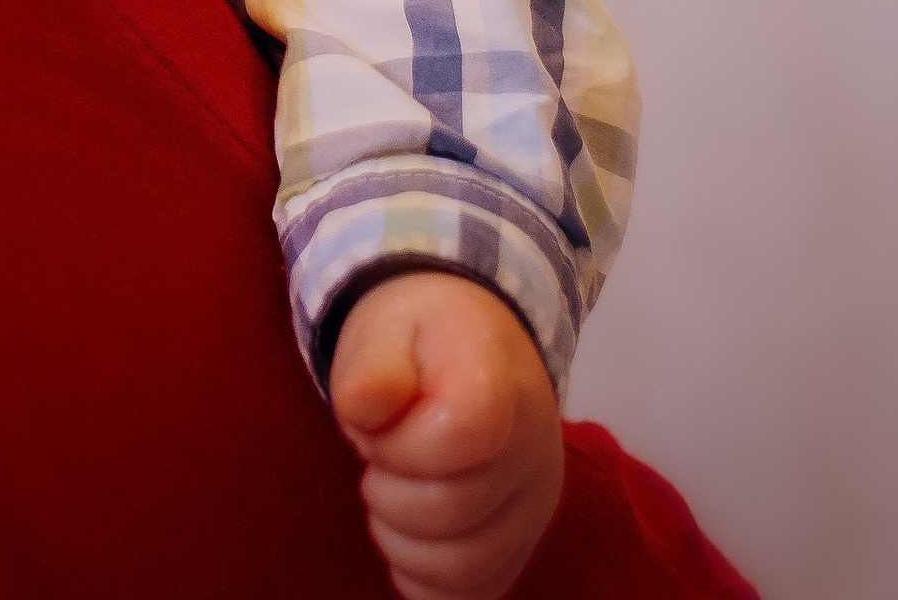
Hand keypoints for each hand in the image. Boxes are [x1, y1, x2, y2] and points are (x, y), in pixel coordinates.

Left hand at [328, 269, 563, 599]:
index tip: (378, 420)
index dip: (401, 443)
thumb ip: (372, 365)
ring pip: (465, 566)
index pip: (464, 434)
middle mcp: (534, 450)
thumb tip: (362, 406)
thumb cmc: (420, 336)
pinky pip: (478, 593)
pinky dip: (427, 580)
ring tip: (389, 492)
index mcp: (500, 383)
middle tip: (374, 456)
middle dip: (387, 491)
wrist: (473, 343)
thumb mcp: (385, 326)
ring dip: (401, 540)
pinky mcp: (523, 543)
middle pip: (454, 511)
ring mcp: (535, 504)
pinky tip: (406, 535)